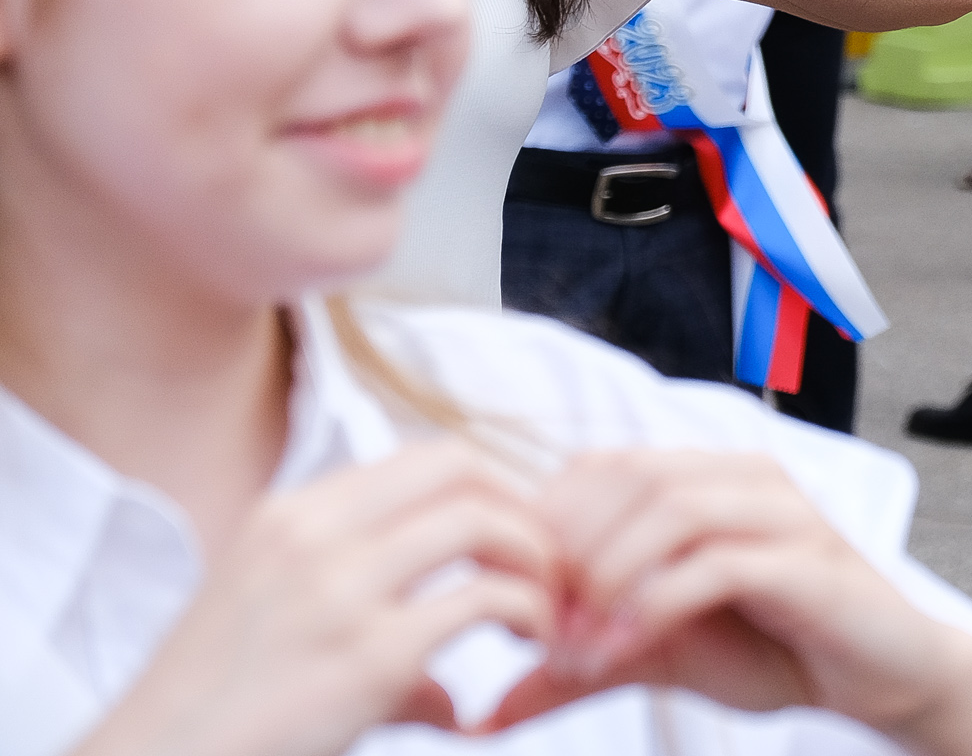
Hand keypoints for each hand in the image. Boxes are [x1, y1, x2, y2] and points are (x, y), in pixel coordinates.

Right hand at [76, 442, 556, 755]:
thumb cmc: (216, 720)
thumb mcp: (276, 635)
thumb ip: (369, 636)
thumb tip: (455, 704)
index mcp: (289, 516)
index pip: (422, 459)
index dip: (489, 490)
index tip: (516, 535)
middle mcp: (312, 534)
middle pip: (461, 467)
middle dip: (522, 506)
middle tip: (547, 560)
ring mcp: (339, 590)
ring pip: (481, 523)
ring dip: (535, 559)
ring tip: (545, 606)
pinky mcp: (369, 654)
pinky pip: (485, 600)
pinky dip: (528, 612)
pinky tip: (533, 642)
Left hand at [490, 451, 971, 741]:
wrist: (880, 676)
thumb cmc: (773, 648)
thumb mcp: (656, 656)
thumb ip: (577, 669)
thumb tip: (482, 714)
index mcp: (705, 478)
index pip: (599, 467)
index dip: (546, 529)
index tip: (518, 608)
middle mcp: (742, 476)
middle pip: (626, 479)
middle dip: (568, 556)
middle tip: (537, 635)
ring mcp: (780, 512)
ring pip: (668, 508)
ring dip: (605, 580)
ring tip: (576, 650)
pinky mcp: (807, 560)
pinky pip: (716, 563)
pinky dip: (654, 606)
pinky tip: (624, 651)